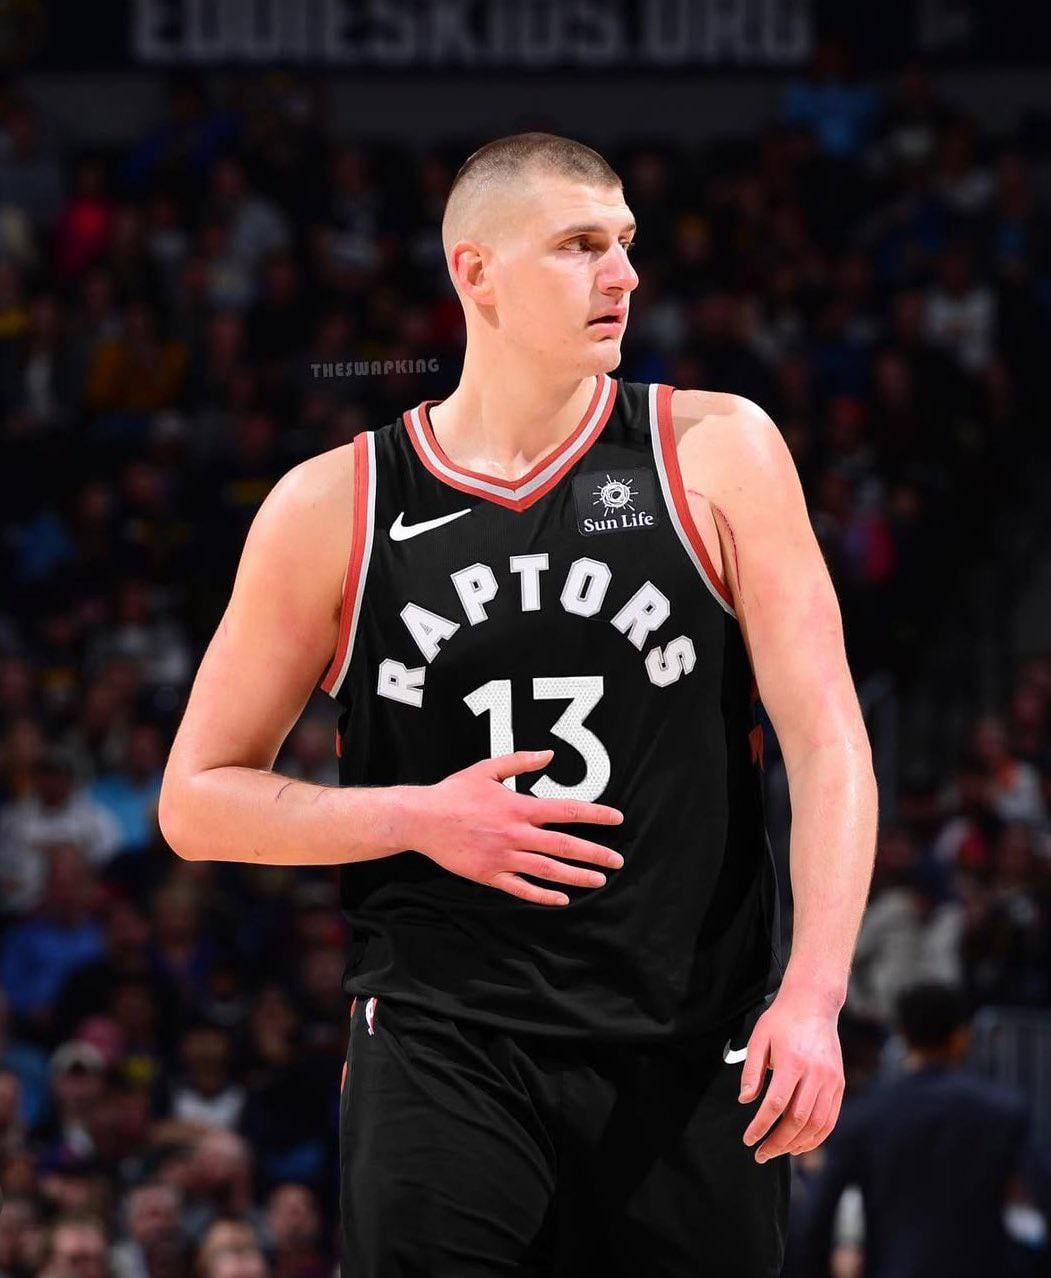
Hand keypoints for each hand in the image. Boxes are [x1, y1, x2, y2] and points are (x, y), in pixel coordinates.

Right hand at [407, 748, 624, 906]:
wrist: (422, 819)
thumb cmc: (454, 792)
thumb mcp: (487, 769)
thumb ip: (521, 761)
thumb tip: (549, 754)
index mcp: (519, 807)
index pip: (566, 811)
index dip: (595, 815)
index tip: (617, 818)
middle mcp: (516, 834)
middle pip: (565, 846)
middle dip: (595, 854)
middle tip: (618, 860)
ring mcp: (504, 857)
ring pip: (548, 870)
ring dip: (577, 877)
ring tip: (599, 881)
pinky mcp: (490, 875)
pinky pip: (522, 888)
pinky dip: (544, 895)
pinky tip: (562, 899)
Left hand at [738, 985, 843, 1161]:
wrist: (814, 1004)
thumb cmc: (782, 1021)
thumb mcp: (759, 1038)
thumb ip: (751, 1071)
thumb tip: (745, 1100)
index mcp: (793, 1062)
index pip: (775, 1105)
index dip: (761, 1126)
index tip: (749, 1138)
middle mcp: (815, 1074)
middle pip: (797, 1119)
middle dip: (778, 1142)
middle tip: (761, 1153)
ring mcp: (830, 1080)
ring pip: (817, 1124)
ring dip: (797, 1144)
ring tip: (779, 1150)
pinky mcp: (838, 1084)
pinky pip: (830, 1119)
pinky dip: (816, 1137)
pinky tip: (800, 1143)